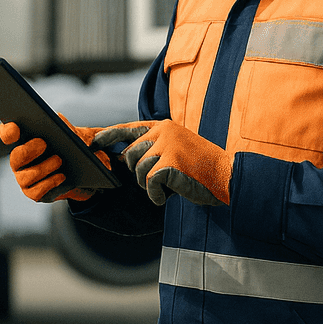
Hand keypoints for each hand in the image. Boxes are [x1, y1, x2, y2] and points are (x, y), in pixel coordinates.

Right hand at [0, 114, 112, 202]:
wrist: (82, 173)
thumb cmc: (71, 149)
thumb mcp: (73, 135)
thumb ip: (65, 126)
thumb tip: (58, 118)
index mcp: (24, 141)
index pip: (8, 134)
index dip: (8, 131)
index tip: (15, 126)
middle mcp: (19, 161)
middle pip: (16, 157)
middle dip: (28, 150)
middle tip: (43, 143)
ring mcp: (25, 178)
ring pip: (27, 176)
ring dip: (44, 168)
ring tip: (59, 160)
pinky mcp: (34, 193)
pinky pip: (37, 192)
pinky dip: (50, 183)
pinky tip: (62, 176)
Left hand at [93, 120, 231, 205]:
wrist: (228, 177)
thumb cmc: (201, 167)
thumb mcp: (176, 148)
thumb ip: (153, 147)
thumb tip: (123, 155)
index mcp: (164, 126)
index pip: (129, 128)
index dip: (109, 135)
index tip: (94, 142)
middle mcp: (164, 131)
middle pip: (130, 154)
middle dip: (138, 172)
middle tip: (159, 179)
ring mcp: (168, 146)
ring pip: (138, 170)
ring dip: (148, 184)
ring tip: (168, 185)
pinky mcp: (170, 163)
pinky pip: (149, 182)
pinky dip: (154, 194)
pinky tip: (165, 197)